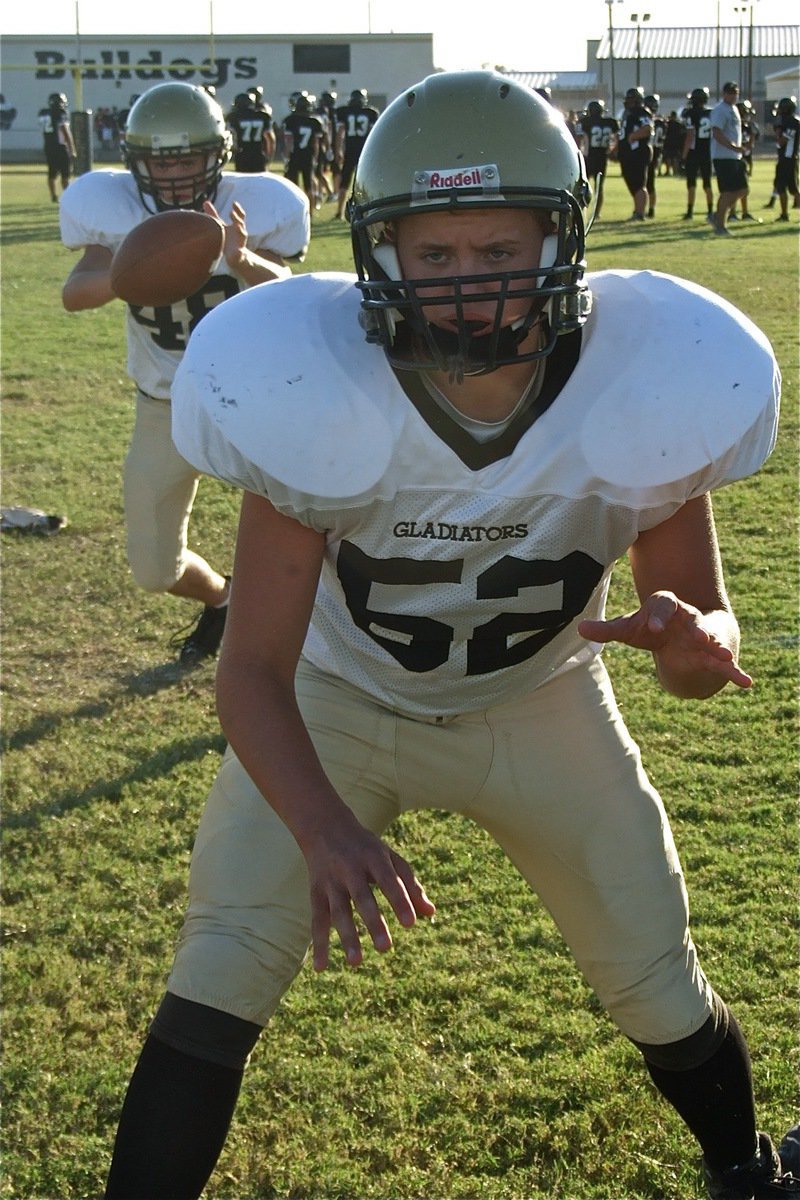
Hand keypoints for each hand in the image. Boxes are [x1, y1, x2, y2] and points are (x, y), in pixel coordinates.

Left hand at [204, 198, 246, 268]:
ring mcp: (241, 243)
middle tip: (231, 213)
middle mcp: (240, 232)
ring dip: (240, 230)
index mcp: (236, 225)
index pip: (239, 215)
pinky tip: (239, 252)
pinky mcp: (239, 254)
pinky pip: (240, 253)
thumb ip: (214, 214)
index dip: (237, 209)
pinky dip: (240, 253)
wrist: (236, 256)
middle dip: (237, 218)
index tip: (234, 203)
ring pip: (243, 235)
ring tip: (236, 226)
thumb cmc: (228, 239)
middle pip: (241, 223)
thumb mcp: (221, 226)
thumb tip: (205, 202)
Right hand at [302, 816, 435, 970]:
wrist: (324, 827)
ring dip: (347, 937)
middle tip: (386, 948)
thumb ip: (410, 885)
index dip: (400, 901)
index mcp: (374, 858)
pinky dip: (318, 944)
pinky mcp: (316, 893)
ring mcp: (331, 882)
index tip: (411, 923)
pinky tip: (321, 968)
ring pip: (338, 911)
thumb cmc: (366, 848)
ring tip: (357, 962)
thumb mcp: (390, 858)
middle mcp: (350, 869)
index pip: (389, 880)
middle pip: (362, 897)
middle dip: (373, 922)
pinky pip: (317, 921)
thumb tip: (430, 914)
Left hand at [578, 590, 752, 690]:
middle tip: (700, 636)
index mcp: (666, 607)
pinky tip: (747, 684)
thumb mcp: (629, 629)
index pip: (662, 605)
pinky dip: (736, 673)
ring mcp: (702, 637)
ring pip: (712, 640)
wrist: (680, 632)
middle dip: (696, 627)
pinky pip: (725, 664)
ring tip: (724, 655)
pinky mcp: (712, 655)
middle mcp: (687, 619)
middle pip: (692, 620)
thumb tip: (579, 629)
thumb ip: (607, 630)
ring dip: (718, 647)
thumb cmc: (651, 627)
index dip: (656, 614)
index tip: (651, 626)